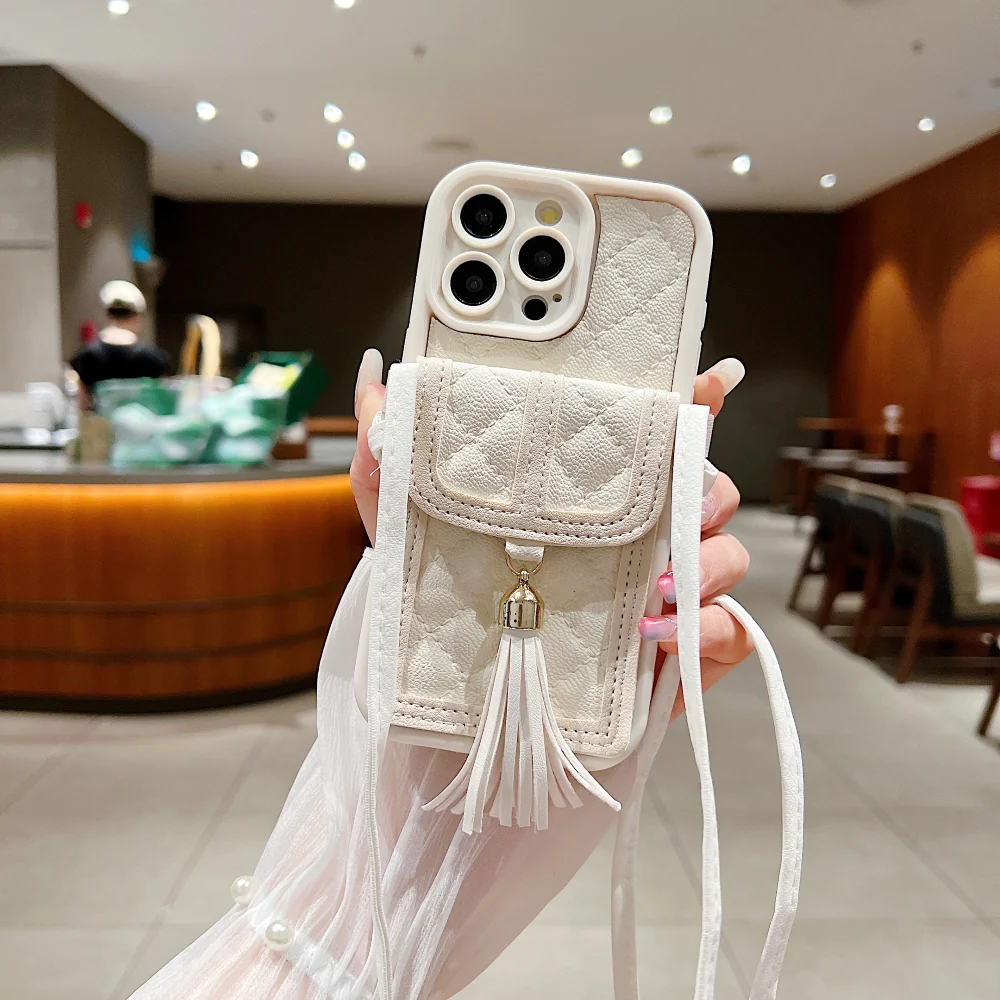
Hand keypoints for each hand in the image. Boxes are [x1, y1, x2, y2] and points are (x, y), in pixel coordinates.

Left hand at [350, 353, 753, 702]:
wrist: (463, 712)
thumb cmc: (443, 610)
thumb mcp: (402, 533)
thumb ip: (386, 462)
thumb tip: (376, 383)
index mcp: (591, 498)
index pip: (655, 438)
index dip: (692, 404)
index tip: (706, 383)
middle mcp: (638, 536)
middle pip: (708, 488)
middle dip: (706, 490)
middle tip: (674, 510)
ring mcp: (665, 595)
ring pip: (728, 555)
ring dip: (708, 563)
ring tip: (657, 586)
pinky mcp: (681, 655)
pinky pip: (729, 632)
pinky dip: (709, 630)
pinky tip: (660, 637)